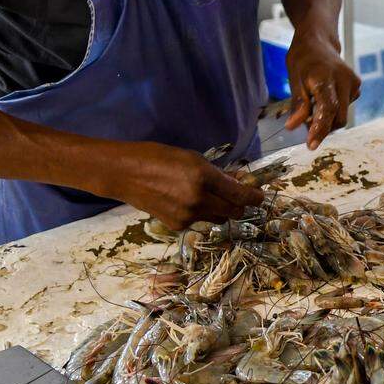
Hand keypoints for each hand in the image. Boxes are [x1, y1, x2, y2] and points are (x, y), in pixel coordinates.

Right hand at [101, 142, 264, 230]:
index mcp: (203, 177)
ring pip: (218, 218)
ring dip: (220, 210)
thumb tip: (238, 182)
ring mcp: (187, 215)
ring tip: (209, 197)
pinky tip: (186, 202)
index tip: (260, 197)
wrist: (124, 174)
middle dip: (240, 206)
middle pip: (233, 211)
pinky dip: (200, 213)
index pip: (239, 195)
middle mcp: (198, 199)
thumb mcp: (192, 158)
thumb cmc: (158, 158)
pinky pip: (199, 221)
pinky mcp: (177, 225)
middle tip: (241, 198)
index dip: (254, 198)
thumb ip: (217, 173)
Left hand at [284, 30, 360, 148]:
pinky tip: (323, 99)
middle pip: (338, 117)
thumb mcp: (294, 78)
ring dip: (327, 119)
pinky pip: (345, 108)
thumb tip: (293, 127)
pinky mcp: (357, 87)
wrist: (319, 41)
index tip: (310, 145)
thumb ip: (297, 103)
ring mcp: (353, 84)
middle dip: (323, 128)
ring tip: (312, 107)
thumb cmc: (303, 58)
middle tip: (306, 128)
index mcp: (326, 77)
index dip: (320, 129)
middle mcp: (344, 80)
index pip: (327, 109)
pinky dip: (333, 111)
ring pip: (342, 115)